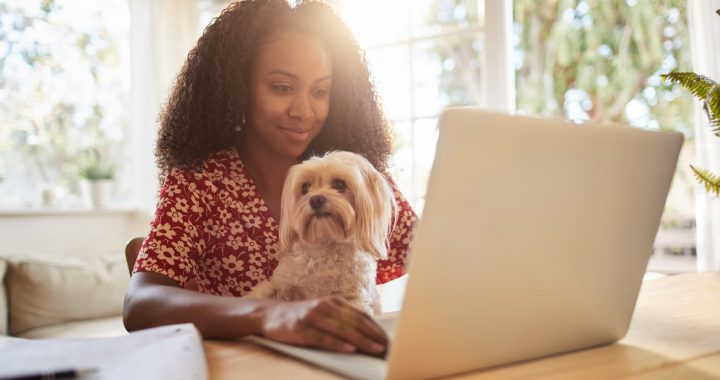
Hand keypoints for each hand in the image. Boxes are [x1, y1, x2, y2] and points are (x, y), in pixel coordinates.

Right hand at [259, 296, 387, 355]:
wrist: (270, 315)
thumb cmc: (301, 317)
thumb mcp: (323, 313)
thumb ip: (341, 319)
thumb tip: (366, 334)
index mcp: (334, 302)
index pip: (361, 315)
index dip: (376, 328)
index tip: (388, 341)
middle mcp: (325, 306)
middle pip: (355, 321)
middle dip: (374, 336)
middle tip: (387, 348)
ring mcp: (313, 316)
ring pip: (342, 329)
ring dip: (362, 341)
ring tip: (375, 350)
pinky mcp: (302, 328)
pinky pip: (323, 337)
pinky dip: (338, 344)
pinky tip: (350, 349)